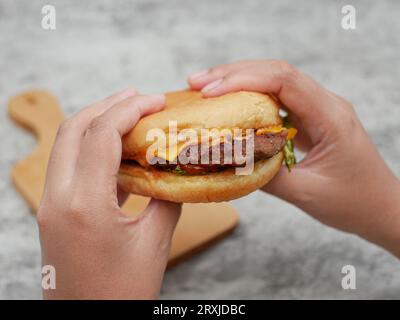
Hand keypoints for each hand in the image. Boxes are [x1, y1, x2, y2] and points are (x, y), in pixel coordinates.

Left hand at [37, 89, 180, 298]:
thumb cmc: (122, 294)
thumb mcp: (154, 244)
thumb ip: (166, 199)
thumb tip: (173, 170)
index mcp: (84, 205)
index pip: (101, 135)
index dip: (130, 109)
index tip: (156, 101)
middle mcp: (58, 199)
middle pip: (73, 129)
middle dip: (107, 105)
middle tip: (139, 97)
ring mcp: (51, 206)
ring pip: (66, 146)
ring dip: (96, 123)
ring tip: (128, 114)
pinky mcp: (54, 213)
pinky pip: (69, 167)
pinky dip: (91, 149)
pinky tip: (118, 151)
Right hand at [188, 60, 399, 255]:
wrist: (381, 207)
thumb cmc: (353, 202)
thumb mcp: (307, 194)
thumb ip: (267, 176)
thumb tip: (228, 161)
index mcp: (331, 116)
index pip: (285, 81)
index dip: (243, 80)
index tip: (210, 92)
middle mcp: (326, 104)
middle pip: (276, 72)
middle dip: (233, 74)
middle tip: (196, 83)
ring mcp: (318, 108)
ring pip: (275, 81)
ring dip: (239, 81)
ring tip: (205, 88)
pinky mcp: (310, 118)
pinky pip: (278, 98)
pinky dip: (250, 97)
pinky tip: (229, 104)